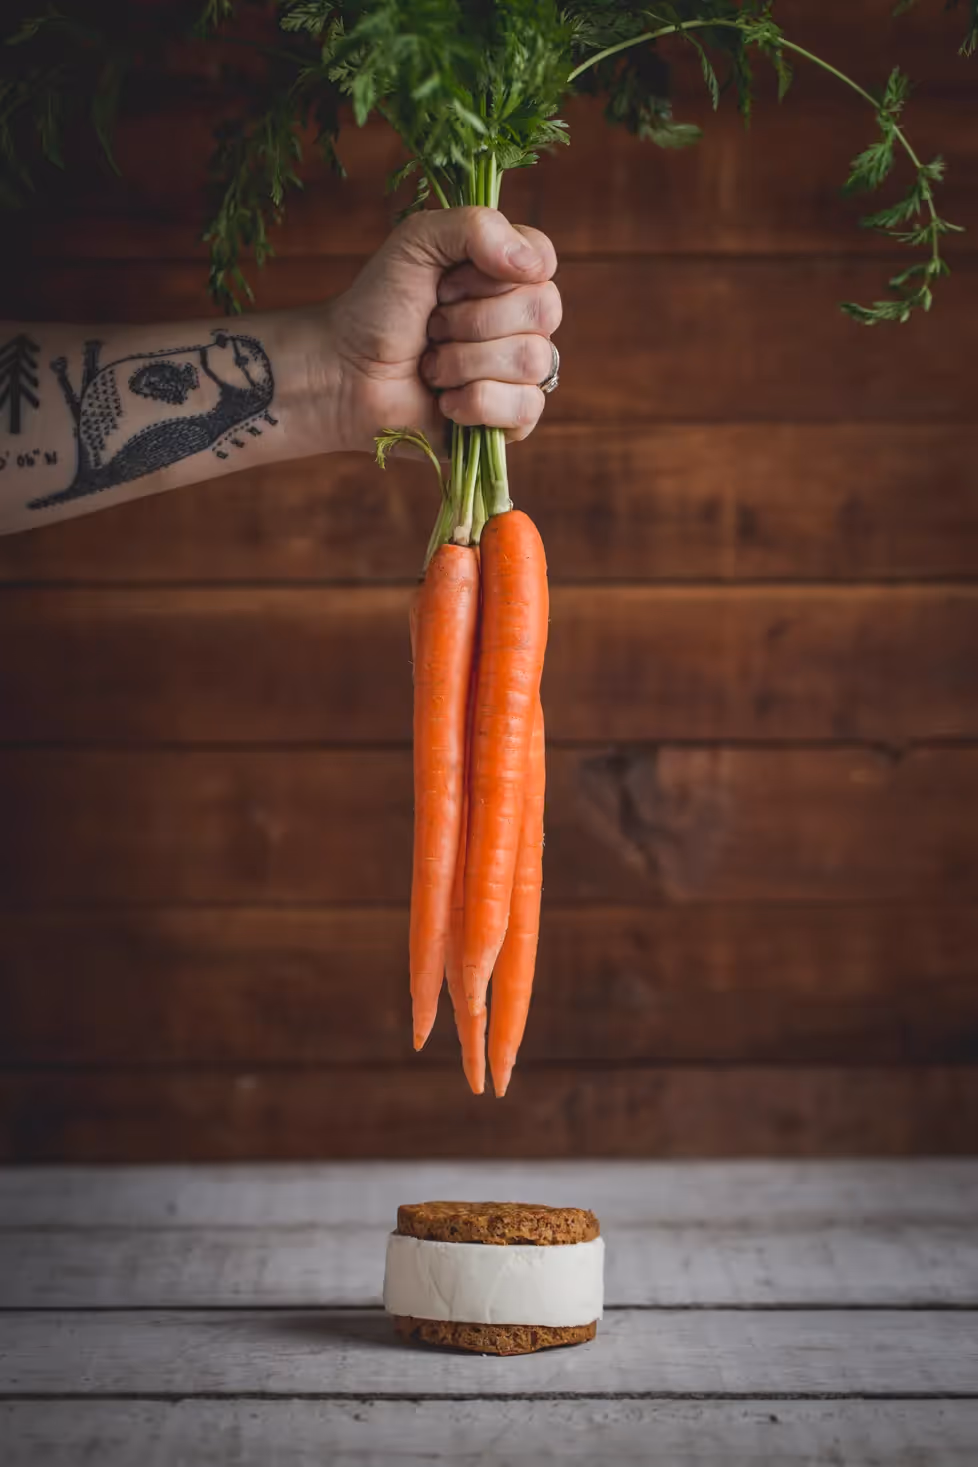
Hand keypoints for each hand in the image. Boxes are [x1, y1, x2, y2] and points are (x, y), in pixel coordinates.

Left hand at [326, 206, 560, 453]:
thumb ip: (476, 226)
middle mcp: (522, 323)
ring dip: (464, 362)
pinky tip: (444, 402)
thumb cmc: (379, 306)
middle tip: (432, 326)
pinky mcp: (509, 421)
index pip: (543, 261)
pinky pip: (525, 409)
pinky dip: (474, 403)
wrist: (344, 372)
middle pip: (543, 311)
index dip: (491, 274)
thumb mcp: (418, 241)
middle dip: (472, 320)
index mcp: (507, 275)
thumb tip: (535, 267)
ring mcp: (519, 374)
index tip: (445, 284)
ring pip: (532, 361)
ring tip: (430, 366)